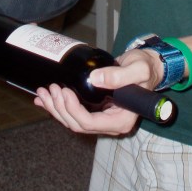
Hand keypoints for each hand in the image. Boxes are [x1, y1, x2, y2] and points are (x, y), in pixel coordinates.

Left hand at [33, 48, 163, 135]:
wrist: (148, 66)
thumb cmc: (146, 68)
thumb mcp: (138, 69)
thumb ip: (120, 75)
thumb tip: (96, 79)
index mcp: (121, 120)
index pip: (89, 123)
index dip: (72, 110)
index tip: (65, 91)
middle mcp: (110, 124)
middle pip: (77, 124)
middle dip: (59, 108)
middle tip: (50, 88)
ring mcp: (102, 118)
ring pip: (72, 120)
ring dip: (55, 108)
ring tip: (43, 93)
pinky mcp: (96, 109)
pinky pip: (74, 113)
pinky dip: (58, 106)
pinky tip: (44, 101)